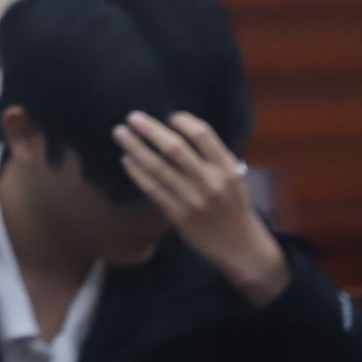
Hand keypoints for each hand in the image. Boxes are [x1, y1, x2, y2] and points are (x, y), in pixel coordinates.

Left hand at [114, 110, 289, 305]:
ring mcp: (194, 199)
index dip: (183, 120)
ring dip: (135, 147)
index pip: (203, 134)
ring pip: (158, 167)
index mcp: (227, 168)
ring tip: (120, 133)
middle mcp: (211, 181)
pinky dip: (137, 172)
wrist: (241, 246)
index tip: (168, 116)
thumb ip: (212, 158)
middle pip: (175, 148)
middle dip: (150, 129)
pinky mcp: (180, 215)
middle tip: (132, 117)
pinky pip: (153, 189)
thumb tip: (179, 132)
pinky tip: (126, 160)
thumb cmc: (233, 206)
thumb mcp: (233, 178)